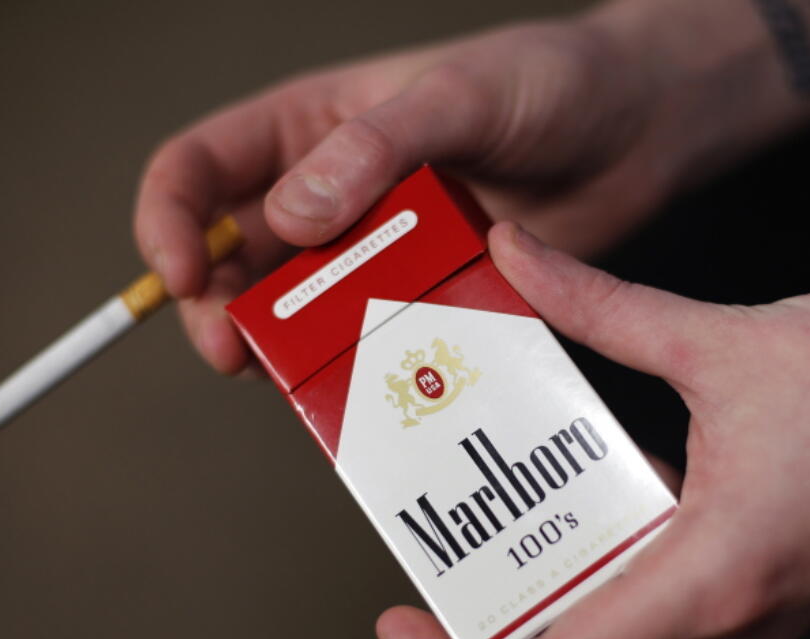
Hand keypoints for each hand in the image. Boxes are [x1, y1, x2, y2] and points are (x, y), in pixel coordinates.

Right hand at [133, 0, 772, 373]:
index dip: (169, 222)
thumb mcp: (460, 96)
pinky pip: (366, 338)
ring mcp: (374, 248)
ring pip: (294, 308)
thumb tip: (291, 217)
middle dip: (216, 306)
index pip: (198, 168)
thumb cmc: (553, 83)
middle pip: (230, 256)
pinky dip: (351, 365)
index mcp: (311, 124)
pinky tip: (359, 385)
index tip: (178, 277)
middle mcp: (328, 189)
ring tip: (292, 375)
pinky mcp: (421, 294)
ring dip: (281, 345)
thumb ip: (375, 148)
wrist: (640, 129)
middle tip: (234, 353)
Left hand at [349, 221, 809, 638]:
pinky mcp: (756, 602)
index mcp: (708, 576)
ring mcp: (744, 625)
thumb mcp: (729, 340)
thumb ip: (605, 306)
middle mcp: (723, 625)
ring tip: (460, 595)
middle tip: (405, 627)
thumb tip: (518, 259)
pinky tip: (557, 551)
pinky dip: (584, 625)